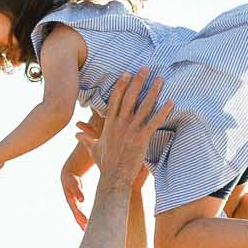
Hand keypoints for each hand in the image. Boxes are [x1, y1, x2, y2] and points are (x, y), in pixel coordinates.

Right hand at [60, 155, 88, 229]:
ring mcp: (74, 206)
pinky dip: (84, 221)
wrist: (67, 177)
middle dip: (82, 224)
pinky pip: (80, 215)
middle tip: (88, 232)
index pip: (77, 211)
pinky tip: (88, 227)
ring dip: (82, 225)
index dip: (81, 217)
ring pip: (78, 218)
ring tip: (88, 233)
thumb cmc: (71, 180)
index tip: (87, 223)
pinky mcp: (77, 205)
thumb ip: (78, 191)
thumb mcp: (74, 184)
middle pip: (77, 217)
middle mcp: (72, 205)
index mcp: (71, 201)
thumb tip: (82, 200)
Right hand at [94, 69, 169, 184]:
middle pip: (130, 97)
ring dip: (153, 91)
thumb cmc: (105, 165)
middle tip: (145, 68)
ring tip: (160, 79)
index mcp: (110, 124)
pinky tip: (171, 102)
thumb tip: (76, 135)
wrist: (113, 179)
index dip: (121, 85)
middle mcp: (120, 124)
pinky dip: (164, 112)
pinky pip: (154, 122)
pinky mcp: (141, 139)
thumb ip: (86, 139)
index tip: (127, 73)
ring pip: (144, 106)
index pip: (115, 99)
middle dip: (138, 81)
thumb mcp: (93, 150)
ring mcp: (131, 130)